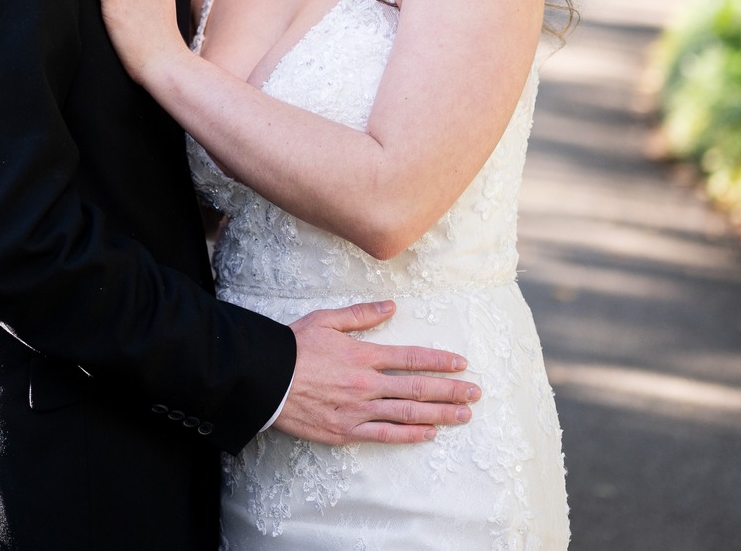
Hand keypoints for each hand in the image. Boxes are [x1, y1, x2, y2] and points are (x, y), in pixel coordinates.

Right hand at [275, 301, 479, 444]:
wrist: (265, 379)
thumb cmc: (293, 347)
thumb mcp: (326, 320)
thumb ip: (361, 314)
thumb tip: (391, 307)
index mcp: (363, 356)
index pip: (411, 358)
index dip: (439, 361)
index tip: (462, 364)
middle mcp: (366, 384)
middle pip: (417, 388)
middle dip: (450, 391)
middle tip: (475, 393)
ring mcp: (358, 410)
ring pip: (407, 413)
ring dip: (439, 414)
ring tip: (464, 416)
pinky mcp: (346, 431)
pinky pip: (384, 435)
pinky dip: (409, 435)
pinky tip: (429, 434)